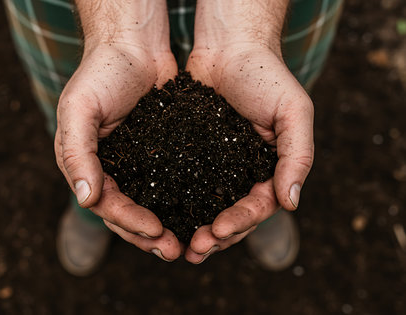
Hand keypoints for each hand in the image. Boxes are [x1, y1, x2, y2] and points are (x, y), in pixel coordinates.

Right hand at [55, 0, 181, 261]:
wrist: (133, 45)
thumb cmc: (101, 73)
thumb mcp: (79, 108)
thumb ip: (77, 153)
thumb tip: (86, 198)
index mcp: (87, 164)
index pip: (107, 204)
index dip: (129, 222)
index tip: (156, 232)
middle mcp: (111, 168)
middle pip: (129, 213)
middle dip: (150, 235)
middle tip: (175, 251)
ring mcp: (138, 162)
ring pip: (152, 203)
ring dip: (168, 225)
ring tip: (190, 242)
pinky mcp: (162, 152)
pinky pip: (171, 182)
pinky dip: (182, 199)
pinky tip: (200, 211)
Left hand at [184, 0, 313, 263]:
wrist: (230, 47)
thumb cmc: (266, 75)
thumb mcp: (293, 111)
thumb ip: (298, 156)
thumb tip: (291, 203)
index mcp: (270, 168)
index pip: (258, 205)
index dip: (239, 222)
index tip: (217, 230)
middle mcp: (243, 172)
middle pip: (232, 214)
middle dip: (216, 235)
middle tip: (194, 250)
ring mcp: (217, 165)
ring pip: (207, 206)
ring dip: (194, 228)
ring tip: (178, 246)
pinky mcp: (191, 154)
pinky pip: (184, 184)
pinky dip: (177, 203)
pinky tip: (162, 216)